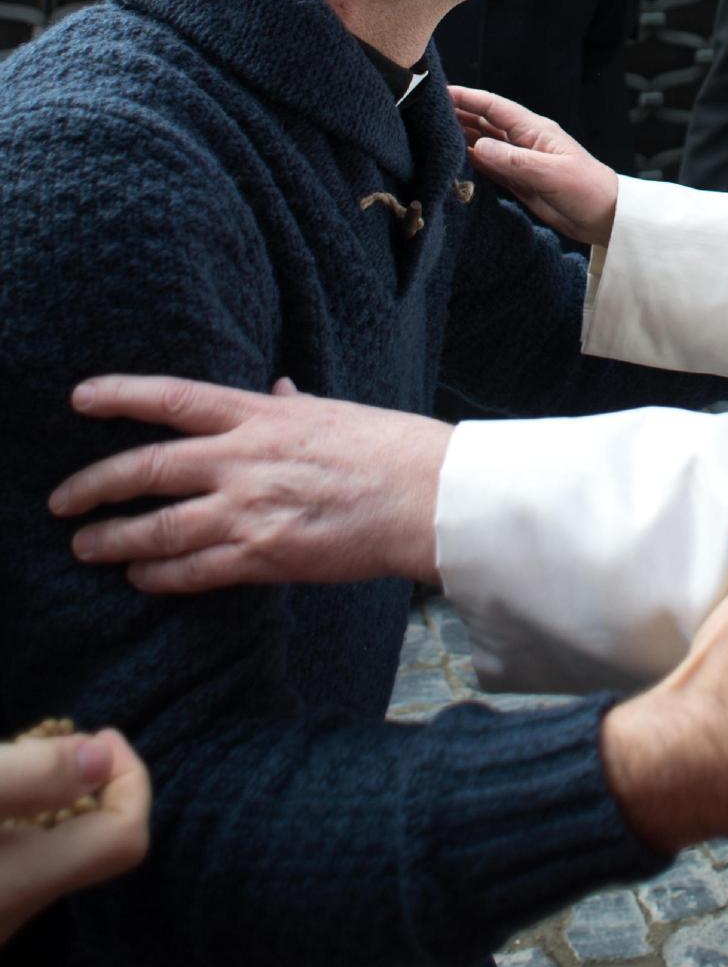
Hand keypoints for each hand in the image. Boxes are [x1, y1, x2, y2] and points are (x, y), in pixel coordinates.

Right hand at [0, 728, 150, 945]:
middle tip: (58, 742)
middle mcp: (12, 917)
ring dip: (54, 801)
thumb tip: (100, 759)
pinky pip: (21, 864)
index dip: (130, 777)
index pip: (126, 838)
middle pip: (94, 845)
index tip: (98, 735)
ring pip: (55, 853)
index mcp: (21, 887)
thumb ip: (31, 776)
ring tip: (26, 760)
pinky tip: (5, 796)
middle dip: (91, 782)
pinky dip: (24, 821)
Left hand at [51, 375, 451, 591]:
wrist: (427, 496)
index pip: (173, 398)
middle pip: (147, 468)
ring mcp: (250, 509)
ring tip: (86, 546)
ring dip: (114, 540)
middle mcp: (244, 459)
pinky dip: (159, 577)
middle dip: (94, 485)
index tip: (79, 398)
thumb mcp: (332, 411)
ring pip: (159, 528)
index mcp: (261, 415)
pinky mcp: (264, 556)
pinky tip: (140, 579)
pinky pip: (194, 571)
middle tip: (61, 500)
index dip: (120, 395)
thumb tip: (276, 387)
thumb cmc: (389, 448)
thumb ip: (290, 405)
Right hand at [449, 86, 618, 245]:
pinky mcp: (520, 181)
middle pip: (485, 122)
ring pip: (485, 144)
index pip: (494, 108)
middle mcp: (525, 141)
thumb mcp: (551, 174)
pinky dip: (471, 162)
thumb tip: (478, 147)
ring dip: (461, 137)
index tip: (441, 92)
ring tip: (432, 133)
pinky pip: (490, 167)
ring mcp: (521, 161)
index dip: (468, 98)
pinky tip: (454, 160)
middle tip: (426, 112)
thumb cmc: (587, 190)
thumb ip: (515, 161)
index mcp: (535, 130)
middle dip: (458, 114)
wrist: (606, 217)